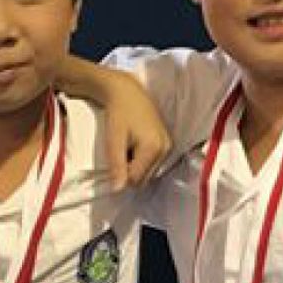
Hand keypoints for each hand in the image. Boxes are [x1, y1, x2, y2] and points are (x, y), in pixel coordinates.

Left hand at [95, 70, 172, 186]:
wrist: (127, 92)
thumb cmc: (118, 113)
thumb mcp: (114, 140)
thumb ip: (117, 165)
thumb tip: (118, 190)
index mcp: (154, 149)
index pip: (135, 180)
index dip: (121, 174)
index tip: (115, 158)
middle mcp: (165, 149)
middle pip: (144, 178)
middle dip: (129, 171)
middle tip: (121, 151)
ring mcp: (168, 146)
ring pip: (148, 172)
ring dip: (136, 166)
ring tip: (128, 147)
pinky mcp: (167, 143)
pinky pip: (153, 163)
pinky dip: (142, 160)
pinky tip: (135, 146)